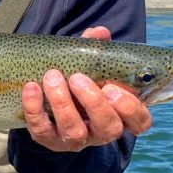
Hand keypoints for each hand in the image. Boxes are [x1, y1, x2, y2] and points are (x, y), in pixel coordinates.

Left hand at [21, 26, 151, 151]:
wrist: (48, 104)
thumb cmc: (78, 83)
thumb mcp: (90, 67)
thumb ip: (96, 50)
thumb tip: (100, 32)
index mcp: (119, 114)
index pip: (140, 122)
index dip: (130, 109)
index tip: (112, 88)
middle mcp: (100, 132)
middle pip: (108, 127)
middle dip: (94, 102)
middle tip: (78, 78)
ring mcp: (75, 139)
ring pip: (74, 131)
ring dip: (63, 103)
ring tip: (52, 77)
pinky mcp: (48, 140)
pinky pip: (42, 130)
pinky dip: (35, 108)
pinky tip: (31, 87)